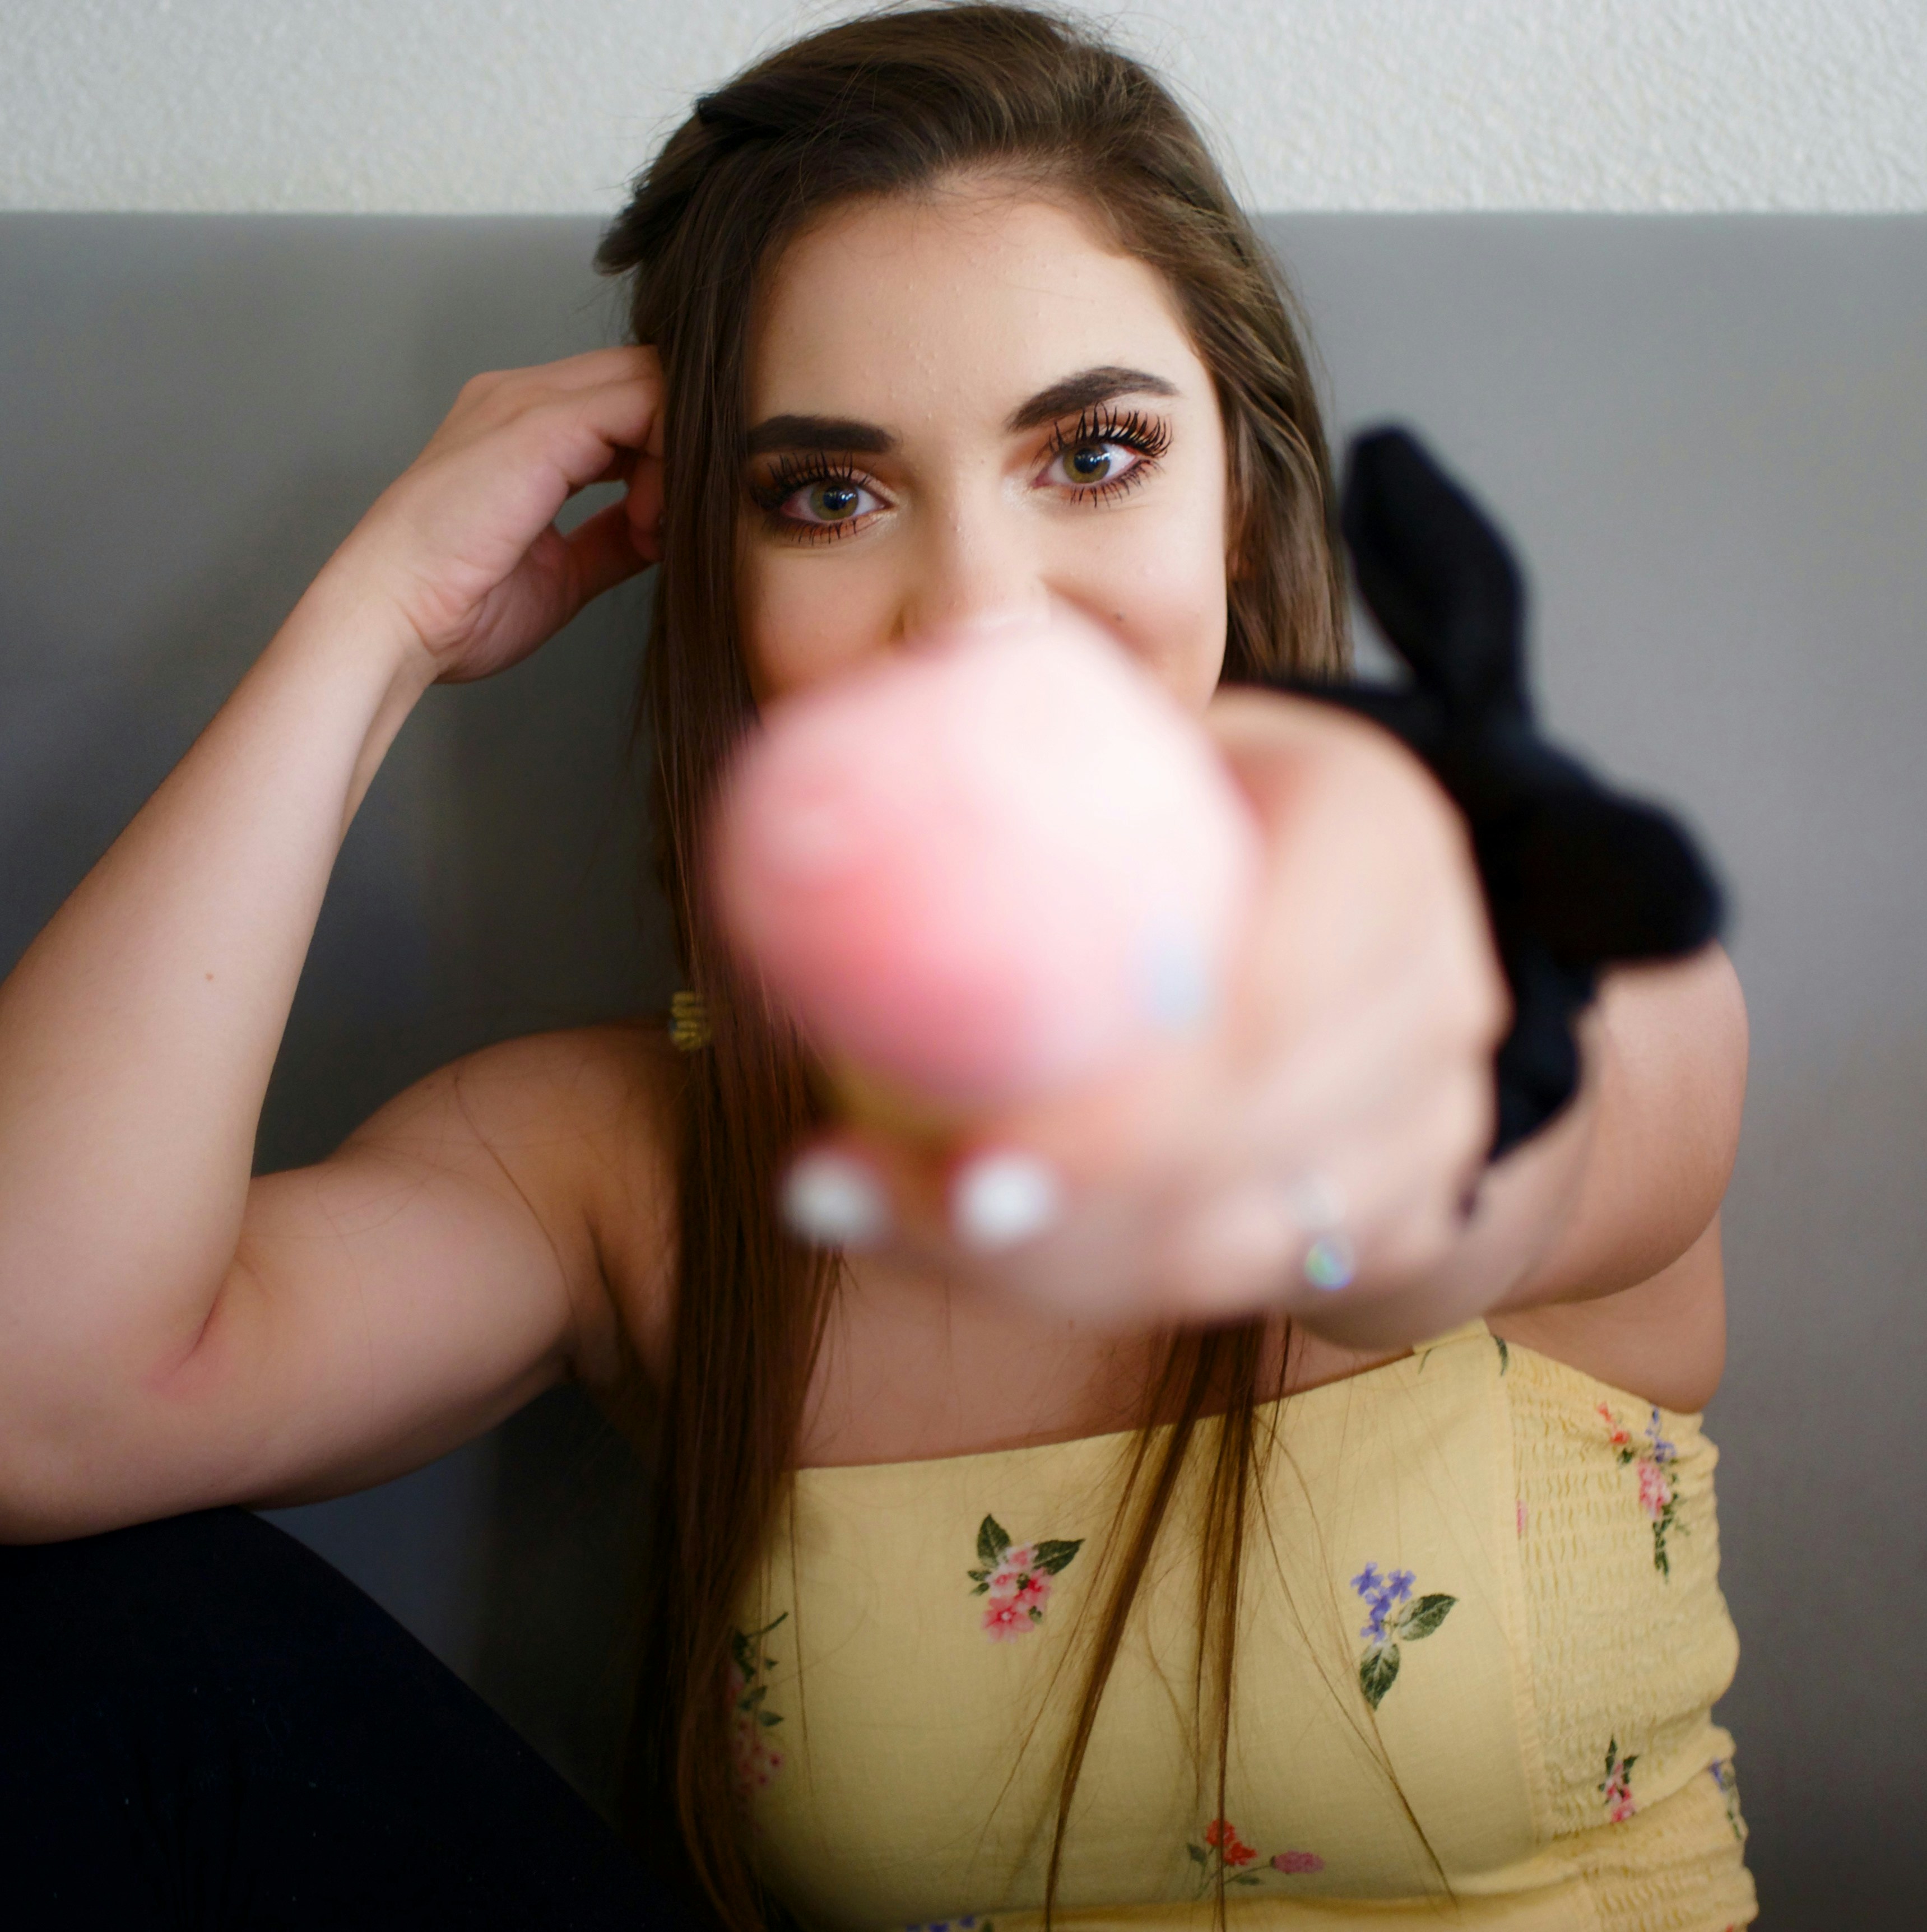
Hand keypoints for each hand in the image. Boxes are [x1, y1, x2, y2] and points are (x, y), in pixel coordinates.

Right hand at [322, 346, 663, 682]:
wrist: (394, 617)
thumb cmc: (458, 607)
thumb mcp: (562, 570)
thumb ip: (612, 538)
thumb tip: (663, 531)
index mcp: (520, 427)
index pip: (624, 400)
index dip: (665, 454)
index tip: (662, 531)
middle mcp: (523, 397)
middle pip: (642, 378)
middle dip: (680, 447)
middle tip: (671, 524)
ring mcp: (529, 401)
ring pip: (649, 381)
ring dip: (677, 454)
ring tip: (653, 527)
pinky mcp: (542, 422)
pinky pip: (644, 404)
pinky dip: (669, 458)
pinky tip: (647, 520)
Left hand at [769, 683, 1508, 1337]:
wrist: (1368, 937)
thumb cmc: (1223, 810)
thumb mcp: (1166, 739)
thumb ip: (1063, 740)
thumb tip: (891, 723)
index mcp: (1382, 840)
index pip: (1268, 1008)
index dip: (1129, 1108)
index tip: (971, 1156)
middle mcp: (1438, 991)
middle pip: (1243, 1153)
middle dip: (1054, 1214)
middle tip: (861, 1198)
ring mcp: (1438, 1122)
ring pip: (1229, 1250)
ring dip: (1037, 1261)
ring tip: (852, 1210)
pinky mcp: (1410, 1219)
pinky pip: (1238, 1288)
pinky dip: (1084, 1283)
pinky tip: (942, 1243)